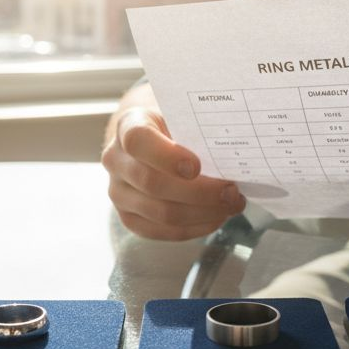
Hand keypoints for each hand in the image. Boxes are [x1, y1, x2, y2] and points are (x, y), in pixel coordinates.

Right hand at [102, 106, 245, 240]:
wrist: (151, 141)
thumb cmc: (173, 126)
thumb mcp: (182, 116)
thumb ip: (198, 130)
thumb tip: (232, 155)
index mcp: (129, 125)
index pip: (138, 141)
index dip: (166, 156)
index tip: (196, 167)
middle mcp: (116, 160)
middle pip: (152, 184)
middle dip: (199, 192)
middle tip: (231, 192)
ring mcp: (118, 192)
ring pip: (160, 212)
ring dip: (202, 213)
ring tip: (230, 206)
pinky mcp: (128, 218)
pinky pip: (162, 231)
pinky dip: (194, 228)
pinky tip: (215, 218)